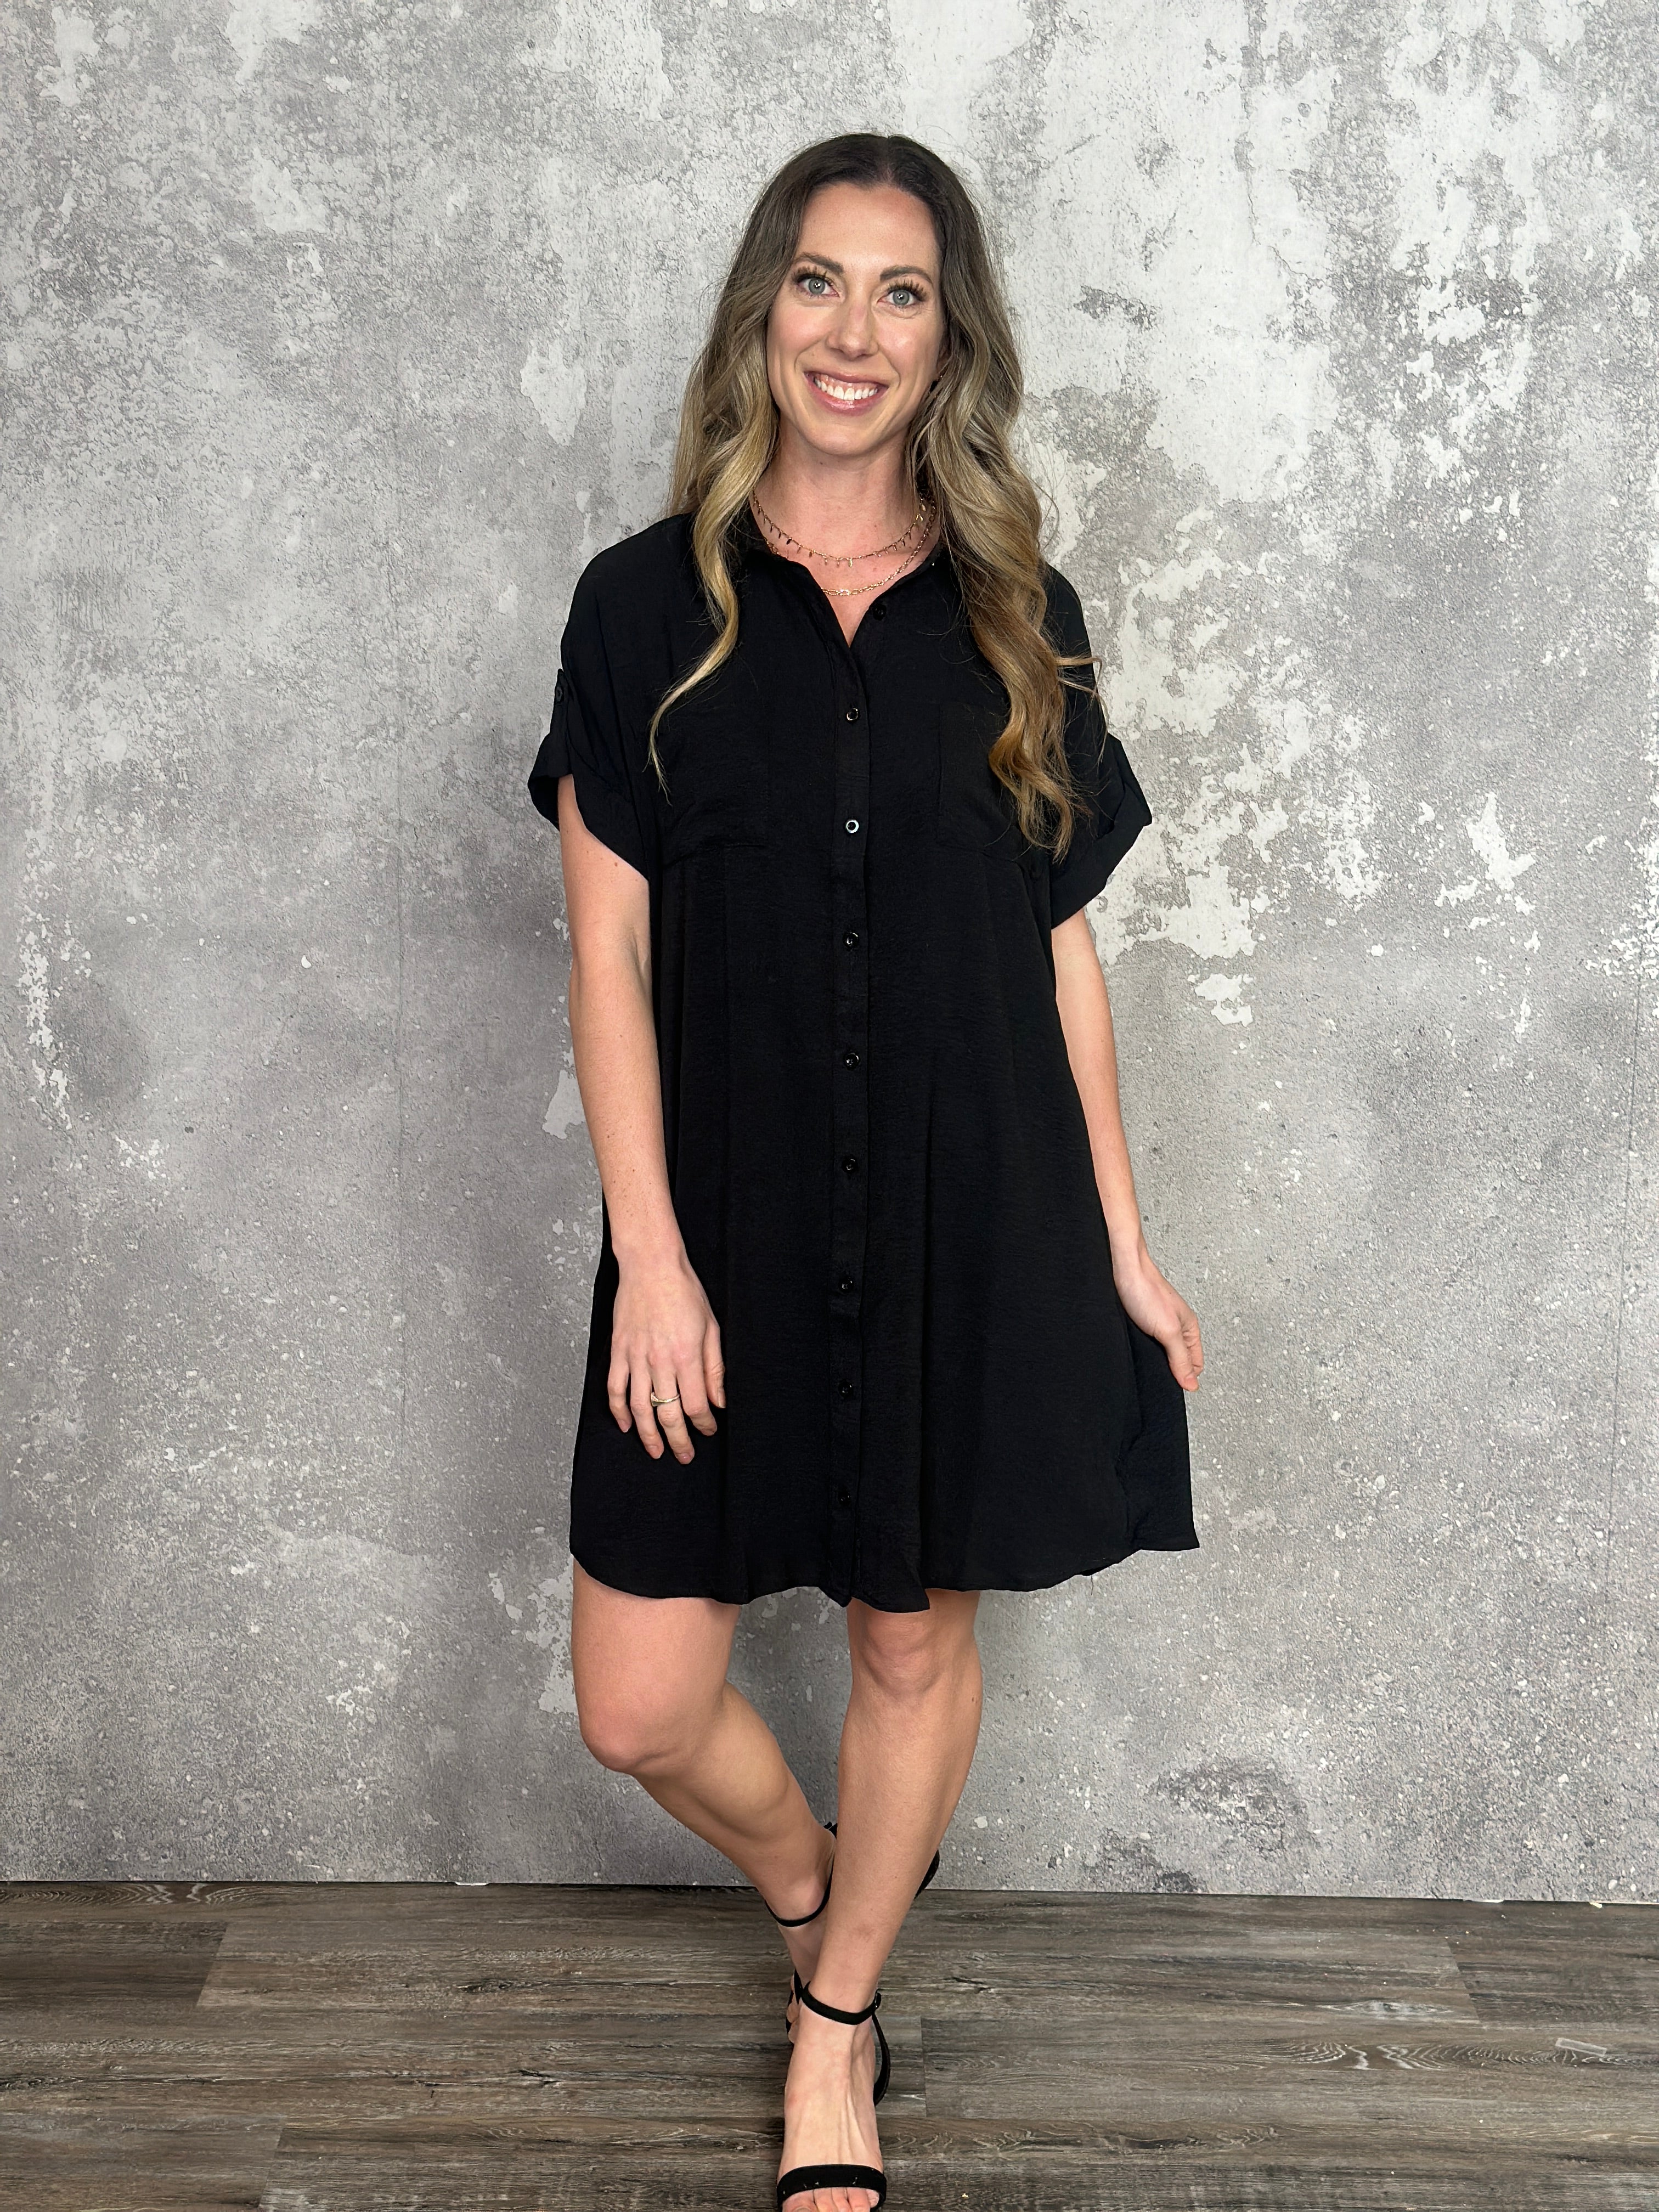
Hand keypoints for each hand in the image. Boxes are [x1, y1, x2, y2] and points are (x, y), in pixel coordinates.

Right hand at [608, 1246, 725, 1462]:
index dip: (703, 1424)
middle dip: (678, 1440)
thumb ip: (714, 1368)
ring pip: (639, 1408)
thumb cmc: (684, 1291)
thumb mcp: (711, 1328)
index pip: (696, 1405)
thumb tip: (719, 1400)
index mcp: (686, 1356)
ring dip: (648, 1435)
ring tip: (656, 1450)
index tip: (708, 1430)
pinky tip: (626, 1425)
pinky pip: (615, 1389)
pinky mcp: (618, 1351)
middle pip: (668, 1414)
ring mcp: (635, 1358)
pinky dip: (619, 1411)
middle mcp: (659, 1362)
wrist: (651, 1265)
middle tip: (684, 1456)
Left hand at [1112, 1242, 1202, 1392]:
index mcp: (1189, 1329)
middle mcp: (1175, 1327)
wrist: (1120, 1268)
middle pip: (1177, 1360)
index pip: (1195, 1364)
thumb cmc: (1145, 1289)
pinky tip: (1133, 1352)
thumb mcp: (1168, 1330)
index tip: (1172, 1385)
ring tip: (1144, 1365)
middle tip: (1156, 1377)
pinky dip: (1139, 1351)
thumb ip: (1180, 1358)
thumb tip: (1191, 1384)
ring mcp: (1156, 1325)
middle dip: (1168, 1371)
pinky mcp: (1139, 1323)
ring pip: (1159, 1353)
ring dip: (1152, 1361)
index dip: (1185, 1377)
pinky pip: (1144, 1344)